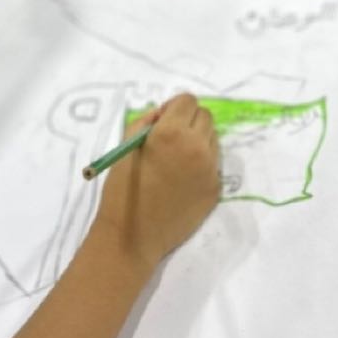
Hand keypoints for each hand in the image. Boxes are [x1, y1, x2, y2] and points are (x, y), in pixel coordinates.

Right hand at [89, 93, 220, 273]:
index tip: (162, 122)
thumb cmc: (122, 190)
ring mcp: (210, 169)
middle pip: (205, 116)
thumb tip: (161, 114)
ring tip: (176, 161)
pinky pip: (214, 164)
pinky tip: (182, 180)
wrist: (133, 237)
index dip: (174, 107)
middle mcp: (197, 146)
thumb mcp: (125, 148)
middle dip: (189, 121)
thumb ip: (144, 122)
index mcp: (172, 133)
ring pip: (213, 139)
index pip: (188, 100)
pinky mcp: (216, 189)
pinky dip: (201, 164)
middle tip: (170, 140)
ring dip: (198, 141)